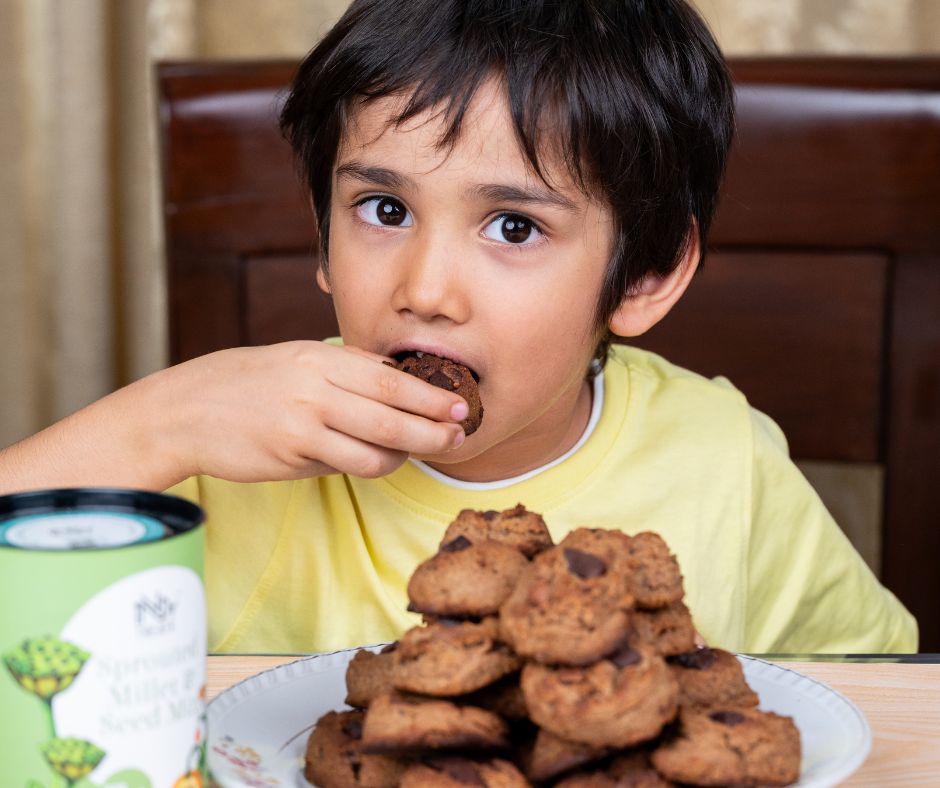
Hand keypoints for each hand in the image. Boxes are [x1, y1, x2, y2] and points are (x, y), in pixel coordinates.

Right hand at [0, 341, 468, 493]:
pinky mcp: (293, 453)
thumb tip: (390, 390)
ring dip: (407, 451)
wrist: (184, 411)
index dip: (429, 392)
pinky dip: (372, 465)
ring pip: (378, 443)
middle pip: (393, 409)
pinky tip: (380, 462)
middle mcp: (316, 384)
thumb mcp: (292, 362)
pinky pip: (349, 464)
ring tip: (420, 451)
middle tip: (458, 432)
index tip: (457, 402)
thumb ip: (339, 374)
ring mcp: (305, 420)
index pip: (389, 376)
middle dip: (434, 425)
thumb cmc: (242, 385)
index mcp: (319, 357)